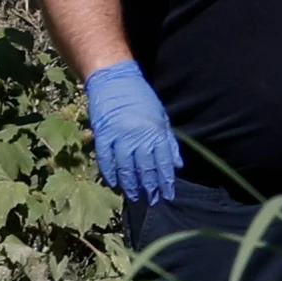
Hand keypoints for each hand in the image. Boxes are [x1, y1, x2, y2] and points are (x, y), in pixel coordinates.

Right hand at [84, 60, 181, 204]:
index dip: (166, 180)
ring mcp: (120, 137)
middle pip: (146, 168)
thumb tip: (178, 164)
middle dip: (150, 187)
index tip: (168, 194)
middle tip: (153, 200)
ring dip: (131, 185)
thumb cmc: (141, 97)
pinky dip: (110, 173)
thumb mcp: (161, 116)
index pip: (164, 162)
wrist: (115, 79)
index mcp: (156, 132)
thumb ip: (169, 141)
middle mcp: (139, 137)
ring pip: (126, 168)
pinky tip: (114, 183)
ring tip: (135, 196)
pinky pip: (106, 159)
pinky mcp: (103, 135)